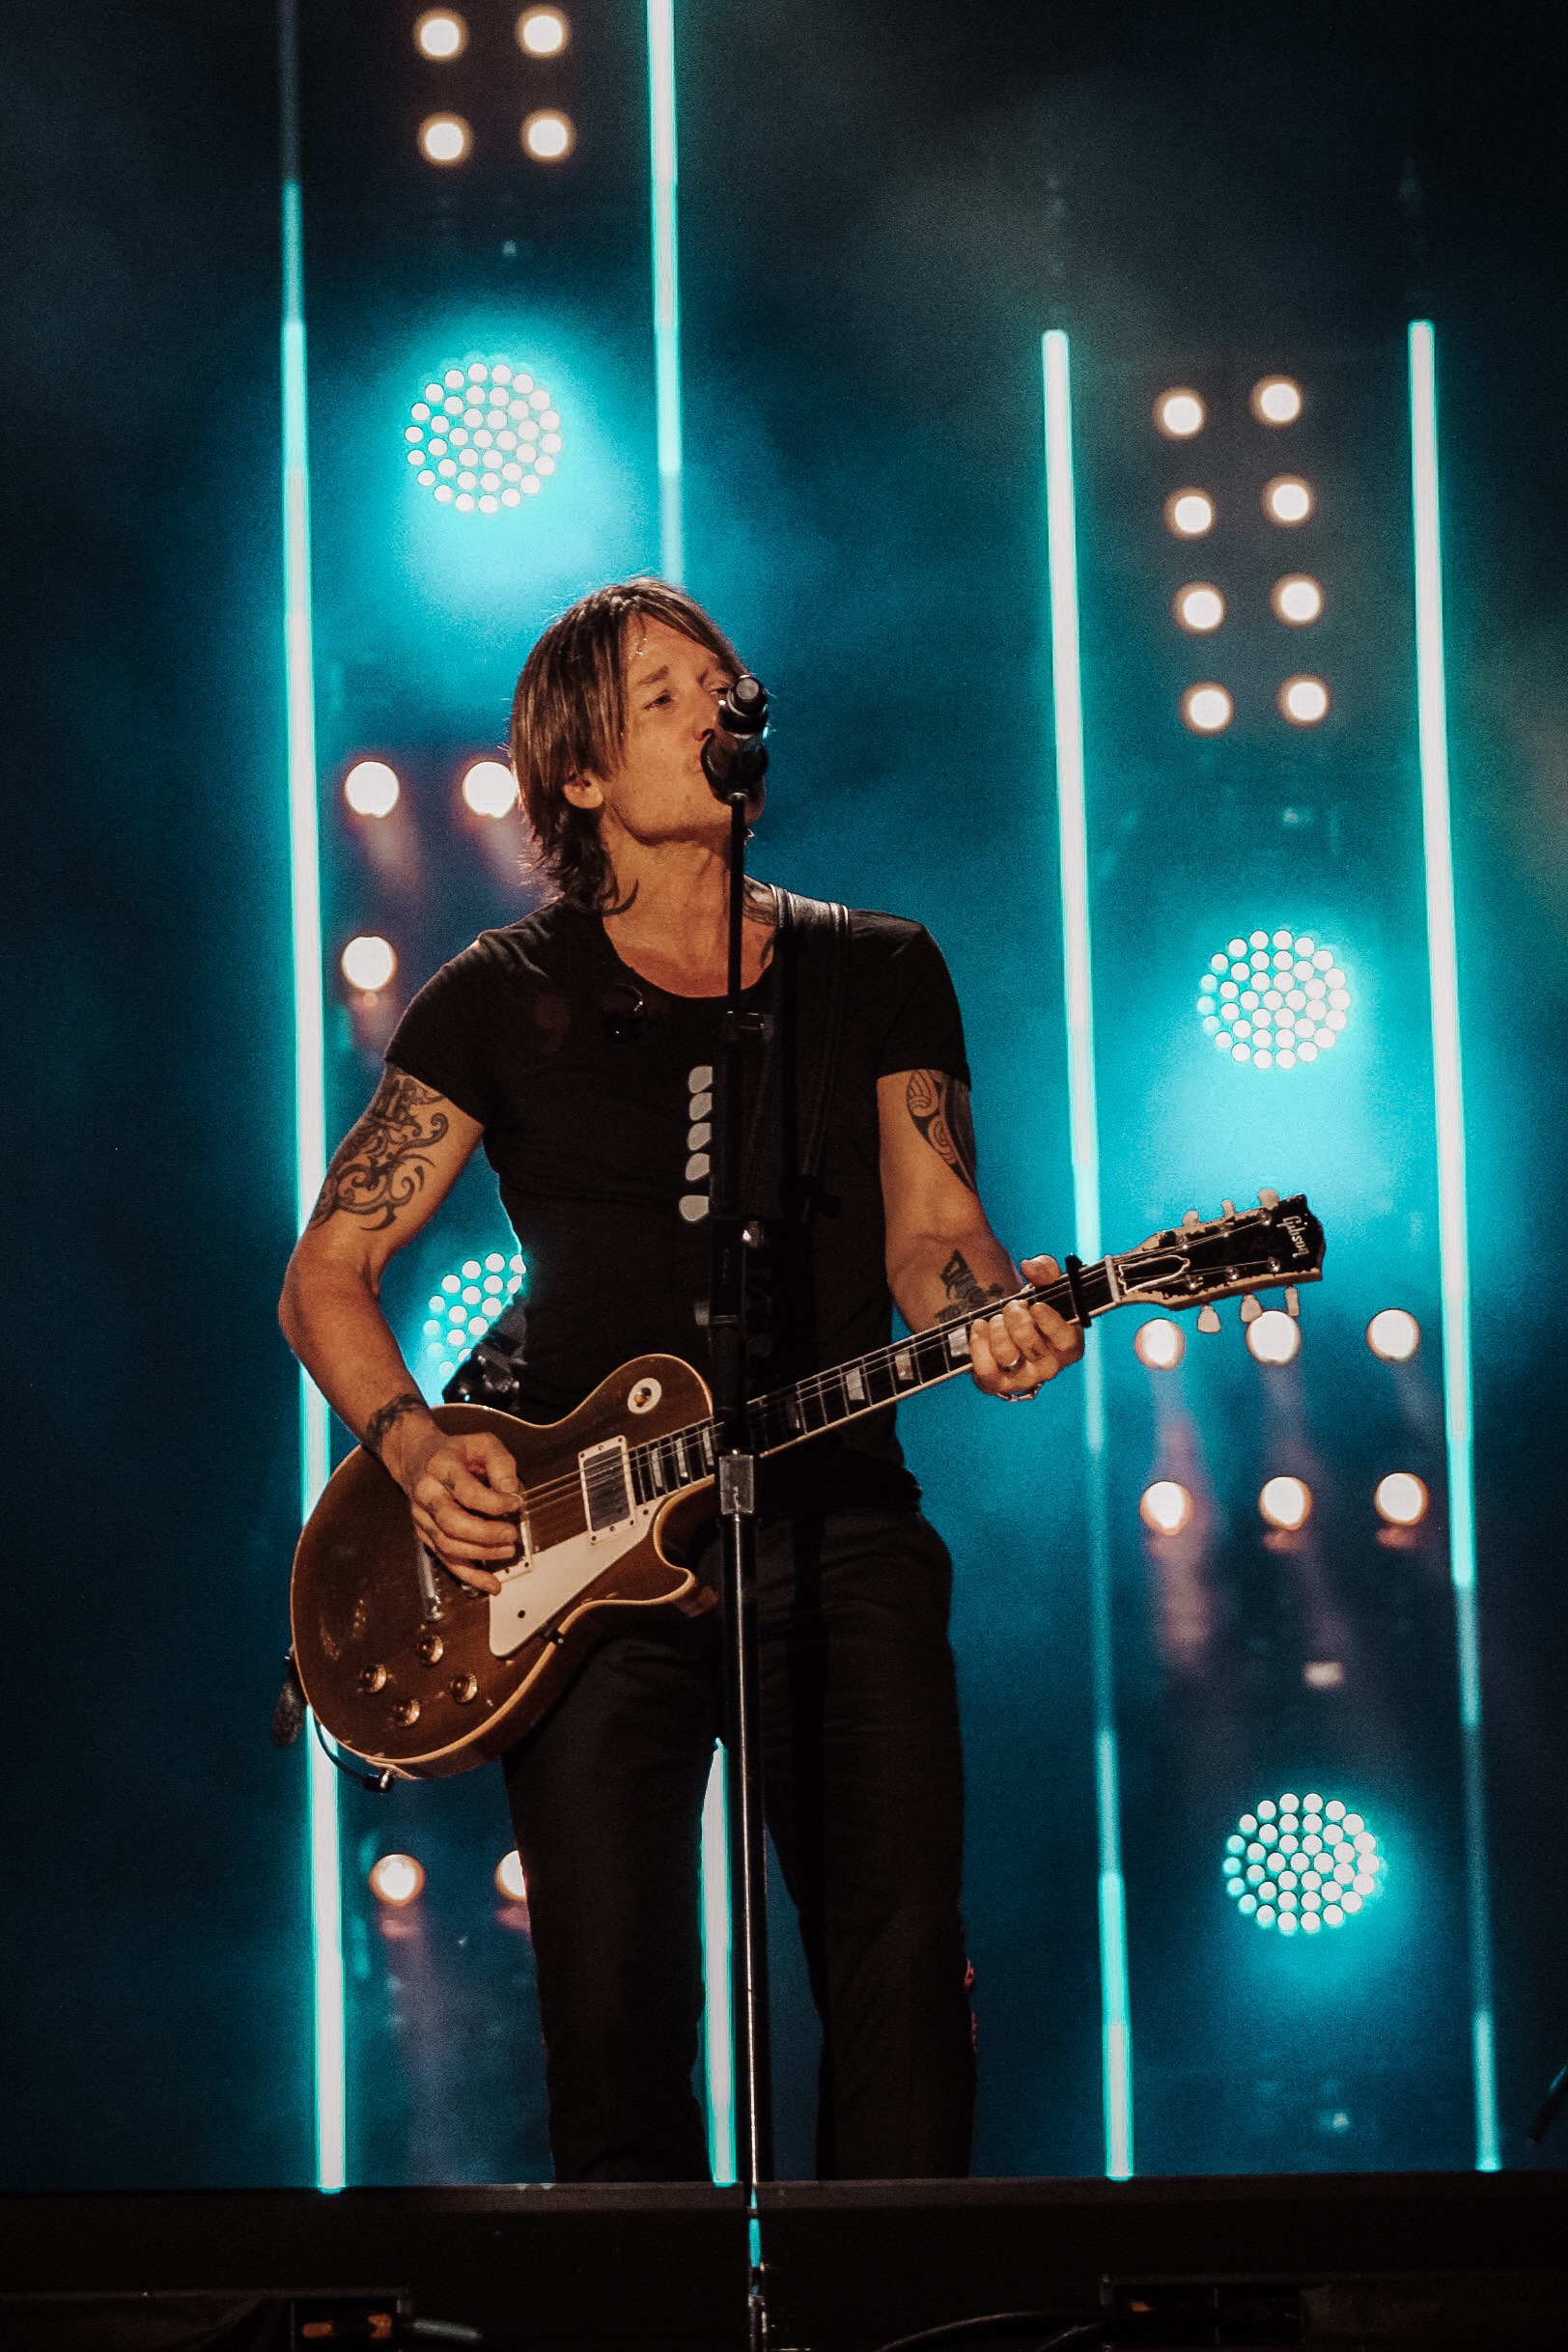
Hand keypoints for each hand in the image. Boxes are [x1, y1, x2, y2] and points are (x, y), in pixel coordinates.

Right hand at [399, 1427, 523, 1593]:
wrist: (416, 1456)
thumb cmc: (455, 1451)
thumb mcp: (483, 1443)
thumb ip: (501, 1464)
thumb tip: (512, 1492)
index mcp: (441, 1467)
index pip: (467, 1491)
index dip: (494, 1502)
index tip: (516, 1502)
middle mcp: (427, 1494)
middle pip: (452, 1523)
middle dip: (486, 1534)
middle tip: (512, 1533)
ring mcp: (423, 1517)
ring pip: (449, 1546)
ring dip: (482, 1553)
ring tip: (509, 1550)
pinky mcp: (426, 1535)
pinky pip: (446, 1560)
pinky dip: (470, 1576)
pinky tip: (491, 1584)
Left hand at [968, 1254, 1083, 1398]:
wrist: (1001, 1321)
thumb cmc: (1031, 1304)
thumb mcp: (1043, 1282)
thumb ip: (1045, 1269)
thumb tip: (1031, 1267)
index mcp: (1068, 1343)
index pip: (1067, 1342)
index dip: (1052, 1324)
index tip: (1036, 1305)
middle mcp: (1049, 1366)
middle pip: (1033, 1347)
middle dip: (1018, 1321)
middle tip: (1011, 1305)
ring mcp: (1022, 1378)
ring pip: (1008, 1357)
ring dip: (998, 1331)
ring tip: (995, 1318)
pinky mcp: (996, 1384)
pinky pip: (986, 1372)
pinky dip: (979, 1346)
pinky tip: (979, 1328)